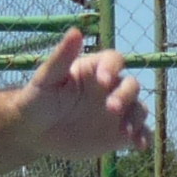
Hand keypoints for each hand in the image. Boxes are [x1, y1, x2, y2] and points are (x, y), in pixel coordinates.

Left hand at [11, 30, 146, 160]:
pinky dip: (143, 138)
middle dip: (125, 96)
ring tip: (126, 133)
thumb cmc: (37, 99)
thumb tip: (76, 31)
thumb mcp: (46, 78)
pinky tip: (139, 146)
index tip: (103, 81)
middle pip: (131, 85)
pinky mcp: (118, 134)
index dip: (112, 68)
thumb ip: (61, 57)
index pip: (114, 60)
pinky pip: (138, 133)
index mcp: (95, 69)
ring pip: (138, 109)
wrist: (34, 131)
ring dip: (136, 118)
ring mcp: (117, 111)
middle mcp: (111, 88)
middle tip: (111, 109)